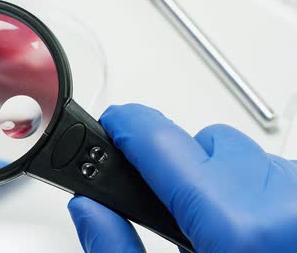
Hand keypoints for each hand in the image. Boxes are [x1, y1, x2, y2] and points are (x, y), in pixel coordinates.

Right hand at [68, 104, 296, 251]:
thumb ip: (118, 251)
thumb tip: (90, 210)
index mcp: (238, 229)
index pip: (162, 140)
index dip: (126, 126)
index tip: (113, 125)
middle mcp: (286, 204)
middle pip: (204, 143)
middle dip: (177, 168)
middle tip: (172, 211)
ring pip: (244, 156)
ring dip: (220, 181)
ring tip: (222, 235)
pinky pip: (277, 176)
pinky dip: (256, 193)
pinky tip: (254, 236)